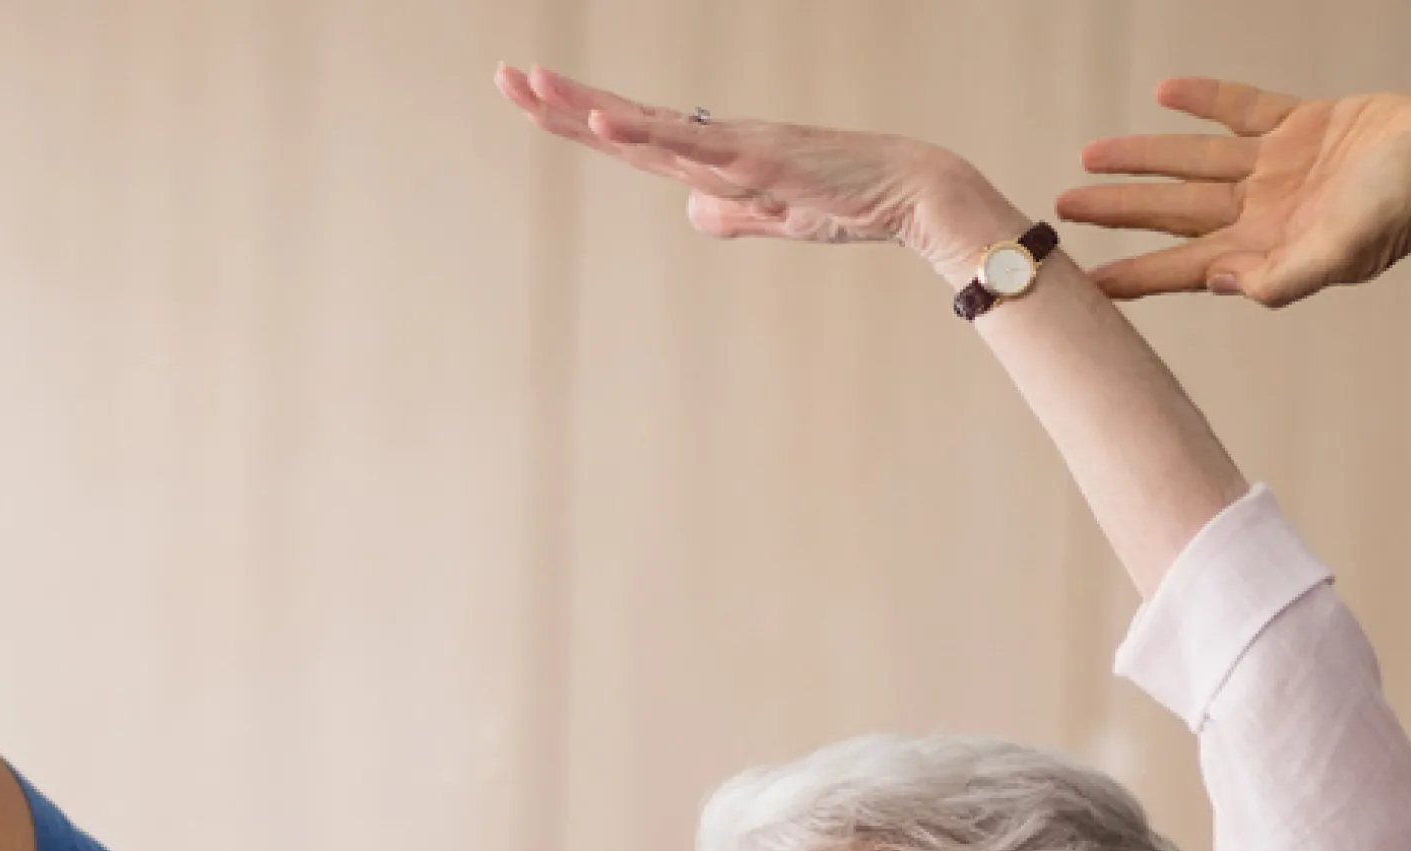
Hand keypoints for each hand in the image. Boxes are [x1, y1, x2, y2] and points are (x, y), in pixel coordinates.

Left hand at [494, 66, 1017, 283]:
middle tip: (503, 76)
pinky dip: (645, 132)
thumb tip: (692, 211)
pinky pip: (690, 146)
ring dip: (585, 108)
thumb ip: (730, 212)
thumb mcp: (772, 214)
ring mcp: (731, 148)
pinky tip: (604, 120)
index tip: (525, 94)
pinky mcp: (757, 160)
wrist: (906, 193)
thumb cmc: (845, 198)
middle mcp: (712, 143)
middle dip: (559, 101)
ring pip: (643, 126)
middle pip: (620, 121)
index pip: (627, 135)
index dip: (574, 117)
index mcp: (710, 156)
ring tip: (532, 86)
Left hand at [1059, 79, 1410, 304]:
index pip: (1181, 265)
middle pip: (1173, 211)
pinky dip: (1205, 101)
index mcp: (1265, 248)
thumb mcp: (1340, 254)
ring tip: (1090, 157)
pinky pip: (1242, 110)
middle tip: (1059, 210)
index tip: (1081, 282)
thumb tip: (1219, 284)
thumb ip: (1282, 277)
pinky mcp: (1303, 126)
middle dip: (1118, 211)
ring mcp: (1280, 168)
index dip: (1132, 273)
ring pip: (1193, 162)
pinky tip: (1165, 93)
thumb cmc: (1403, 215)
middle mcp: (1263, 212)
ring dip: (1144, 158)